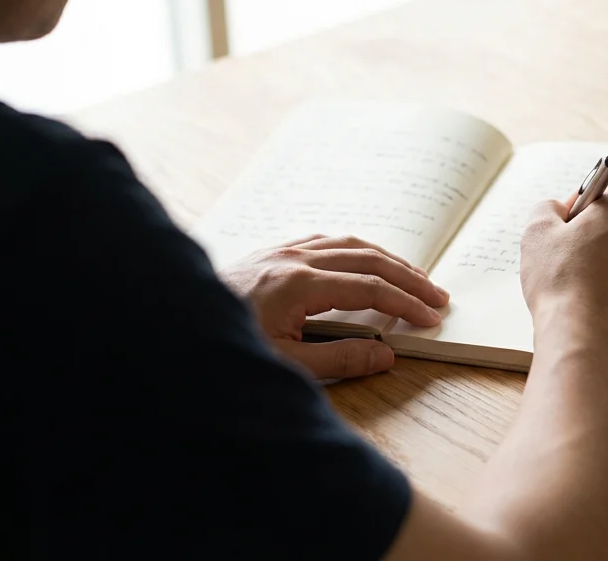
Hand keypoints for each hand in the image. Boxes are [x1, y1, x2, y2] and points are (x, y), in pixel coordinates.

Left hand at [219, 235, 448, 379]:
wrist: (170, 327)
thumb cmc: (224, 351)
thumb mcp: (284, 367)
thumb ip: (338, 361)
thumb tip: (386, 354)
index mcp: (297, 285)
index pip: (369, 289)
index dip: (405, 304)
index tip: (430, 319)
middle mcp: (291, 258)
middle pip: (367, 258)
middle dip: (408, 277)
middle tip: (438, 296)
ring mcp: (279, 250)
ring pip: (348, 242)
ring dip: (386, 258)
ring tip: (413, 276)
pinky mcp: (268, 252)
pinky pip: (323, 240)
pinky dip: (354, 249)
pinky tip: (364, 261)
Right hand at [520, 171, 607, 354]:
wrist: (585, 338)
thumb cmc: (561, 283)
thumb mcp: (536, 230)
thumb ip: (548, 206)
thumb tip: (559, 209)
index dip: (587, 196)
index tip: (571, 216)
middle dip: (600, 227)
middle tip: (572, 251)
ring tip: (584, 279)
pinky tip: (599, 297)